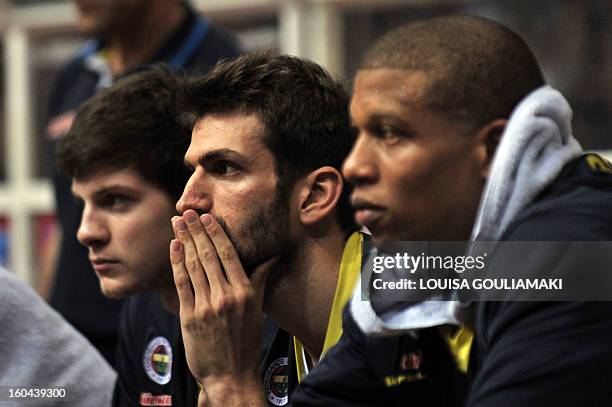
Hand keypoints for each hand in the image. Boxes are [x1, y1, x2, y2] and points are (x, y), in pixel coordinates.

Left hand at [170, 210, 272, 405]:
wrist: (230, 375)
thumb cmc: (246, 342)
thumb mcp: (258, 310)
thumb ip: (260, 280)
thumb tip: (271, 257)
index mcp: (245, 292)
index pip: (228, 254)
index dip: (216, 233)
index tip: (207, 216)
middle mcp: (226, 296)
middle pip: (208, 255)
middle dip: (196, 231)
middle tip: (187, 211)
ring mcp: (206, 306)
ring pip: (193, 266)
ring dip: (184, 241)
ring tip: (177, 223)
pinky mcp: (189, 316)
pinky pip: (182, 284)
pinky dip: (176, 264)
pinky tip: (173, 247)